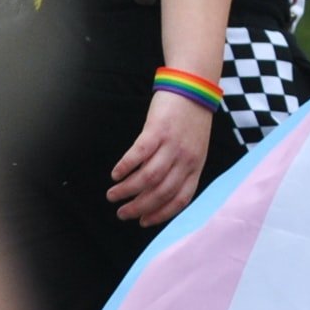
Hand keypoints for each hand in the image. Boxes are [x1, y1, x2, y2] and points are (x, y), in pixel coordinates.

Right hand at [109, 91, 215, 225]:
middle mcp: (185, 159)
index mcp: (196, 166)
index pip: (180, 199)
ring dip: (127, 190)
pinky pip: (138, 155)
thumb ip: (182, 169)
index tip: (143, 222)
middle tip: (122, 213)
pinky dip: (125, 168)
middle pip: (160, 192)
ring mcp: (171, 145)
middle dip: (139, 207)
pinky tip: (115, 174)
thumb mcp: (195, 148)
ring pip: (148, 178)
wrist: (193, 87)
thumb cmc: (191, 120)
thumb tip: (159, 193)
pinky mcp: (157, 130)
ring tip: (113, 195)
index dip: (160, 214)